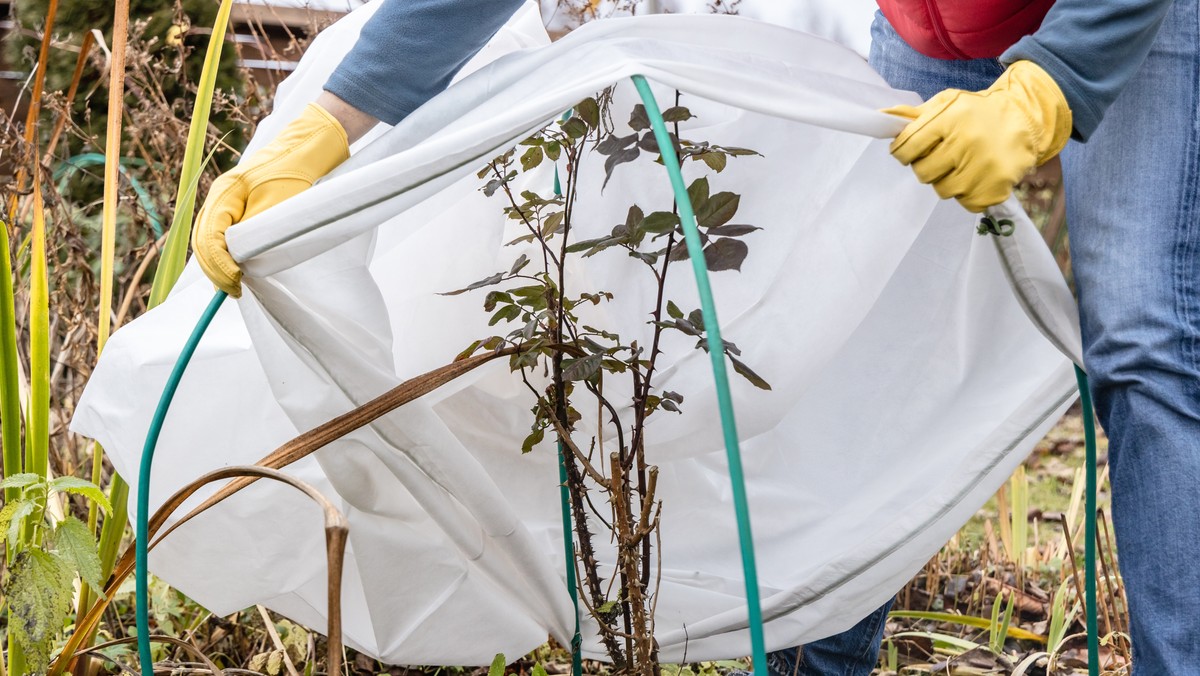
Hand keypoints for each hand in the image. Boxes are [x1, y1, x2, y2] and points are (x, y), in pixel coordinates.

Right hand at [192, 102, 350, 296]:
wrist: (308, 148)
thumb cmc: (296, 173)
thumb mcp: (277, 204)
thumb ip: (256, 231)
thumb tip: (239, 260)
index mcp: (224, 193)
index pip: (209, 237)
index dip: (220, 264)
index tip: (236, 282)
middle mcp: (219, 197)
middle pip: (204, 240)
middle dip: (216, 269)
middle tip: (234, 290)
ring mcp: (226, 201)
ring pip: (210, 238)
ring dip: (218, 264)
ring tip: (231, 285)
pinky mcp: (238, 206)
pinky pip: (222, 234)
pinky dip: (224, 254)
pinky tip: (234, 270)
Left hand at [883, 60, 1071, 212]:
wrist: (1024, 118)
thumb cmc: (977, 113)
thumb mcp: (947, 103)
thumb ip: (914, 115)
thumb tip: (883, 116)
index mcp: (950, 118)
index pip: (907, 147)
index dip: (903, 152)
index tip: (910, 150)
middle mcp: (967, 142)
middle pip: (923, 172)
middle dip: (927, 166)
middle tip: (941, 157)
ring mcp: (983, 166)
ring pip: (943, 190)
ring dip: (947, 180)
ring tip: (961, 165)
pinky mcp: (996, 186)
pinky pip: (967, 203)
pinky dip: (968, 194)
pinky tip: (976, 176)